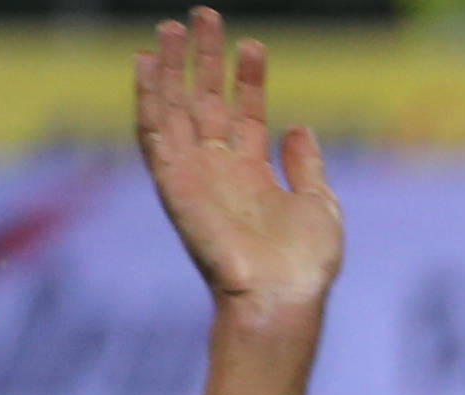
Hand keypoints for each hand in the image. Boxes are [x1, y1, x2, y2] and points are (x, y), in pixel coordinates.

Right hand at [139, 13, 340, 316]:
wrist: (282, 297)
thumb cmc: (304, 265)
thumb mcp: (319, 204)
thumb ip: (307, 165)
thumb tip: (299, 127)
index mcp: (252, 173)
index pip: (245, 113)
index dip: (248, 79)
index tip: (253, 45)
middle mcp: (218, 169)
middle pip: (206, 100)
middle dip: (205, 58)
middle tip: (205, 15)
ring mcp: (193, 174)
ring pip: (174, 107)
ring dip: (170, 66)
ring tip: (172, 26)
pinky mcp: (172, 183)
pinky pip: (153, 133)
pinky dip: (147, 97)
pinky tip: (145, 63)